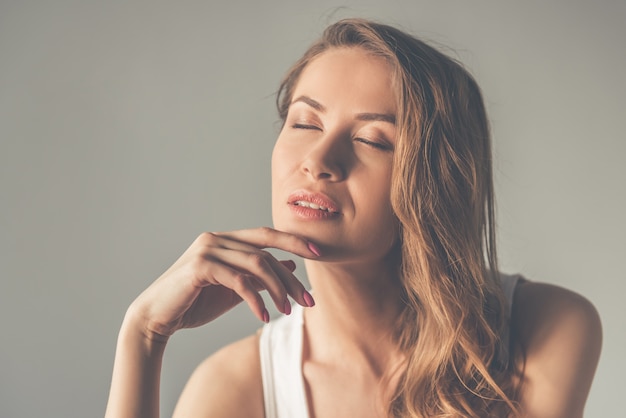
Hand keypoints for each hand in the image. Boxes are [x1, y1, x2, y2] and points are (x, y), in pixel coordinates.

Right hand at [125, 227, 318, 339]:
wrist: (156, 318)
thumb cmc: (194, 303)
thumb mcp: (234, 290)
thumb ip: (259, 277)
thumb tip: (291, 268)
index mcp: (225, 239)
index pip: (266, 234)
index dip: (294, 241)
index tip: (319, 254)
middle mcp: (217, 238)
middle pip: (266, 249)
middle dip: (291, 274)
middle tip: (309, 299)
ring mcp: (208, 249)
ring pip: (257, 264)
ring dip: (278, 290)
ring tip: (289, 311)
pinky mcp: (201, 267)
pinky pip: (239, 281)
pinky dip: (256, 300)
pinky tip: (263, 316)